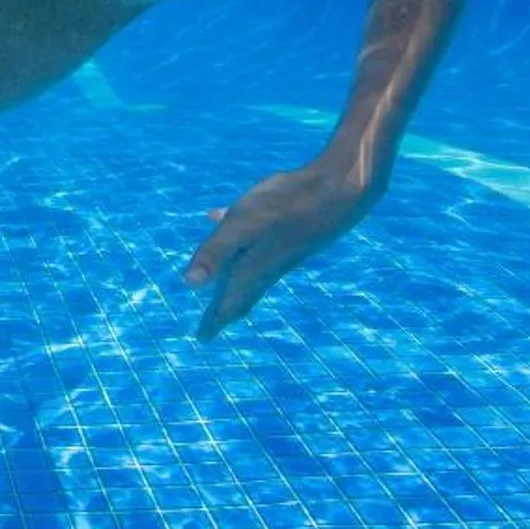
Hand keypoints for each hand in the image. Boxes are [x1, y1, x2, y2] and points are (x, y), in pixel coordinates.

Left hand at [181, 157, 379, 339]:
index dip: (214, 320)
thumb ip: (215, 253)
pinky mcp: (292, 233)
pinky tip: (226, 217)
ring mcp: (283, 250)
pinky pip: (259, 247)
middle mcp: (269, 265)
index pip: (229, 302)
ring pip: (254, 273)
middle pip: (242, 293)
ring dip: (236, 284)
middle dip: (225, 308)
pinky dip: (242, 245)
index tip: (203, 339)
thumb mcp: (240, 226)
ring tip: (225, 290)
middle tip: (214, 324)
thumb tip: (191, 284)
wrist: (338, 190)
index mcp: (252, 268)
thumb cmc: (286, 206)